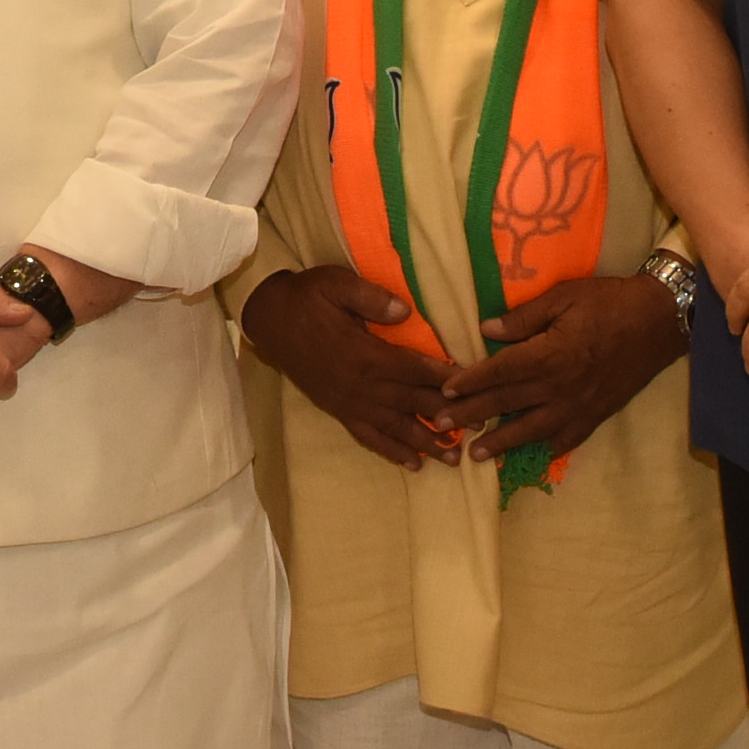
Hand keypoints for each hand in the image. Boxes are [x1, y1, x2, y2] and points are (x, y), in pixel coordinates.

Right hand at [242, 266, 457, 470]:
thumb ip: (370, 298)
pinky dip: (391, 451)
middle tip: (479, 427)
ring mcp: (349, 402)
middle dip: (446, 416)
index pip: (415, 369)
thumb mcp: (335, 284)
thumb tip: (405, 312)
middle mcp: (361, 385)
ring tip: (453, 459)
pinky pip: (368, 436)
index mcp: (365, 354)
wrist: (268, 319)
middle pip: (411, 403)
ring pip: (394, 427)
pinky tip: (412, 464)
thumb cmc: (306, 298)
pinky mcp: (338, 410)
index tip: (473, 387)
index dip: (445, 378)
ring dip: (425, 443)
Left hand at [433, 269, 682, 472]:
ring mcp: (579, 405)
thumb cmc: (610, 302)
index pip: (499, 371)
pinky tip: (531, 456)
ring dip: (500, 443)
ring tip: (475, 454)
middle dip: (472, 415)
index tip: (446, 389)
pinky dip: (547, 449)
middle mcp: (560, 386)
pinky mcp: (597, 414)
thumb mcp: (564, 297)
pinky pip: (567, 439)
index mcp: (550, 354)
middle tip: (441, 426)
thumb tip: (486, 329)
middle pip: (507, 404)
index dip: (470, 381)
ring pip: (532, 429)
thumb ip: (524, 317)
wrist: (661, 320)